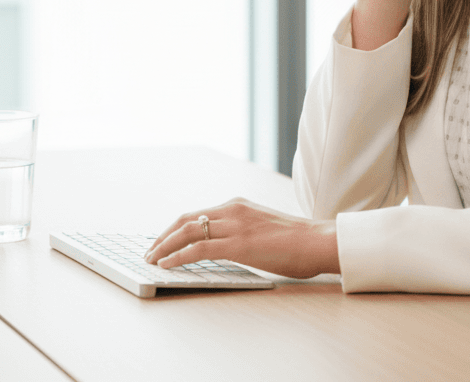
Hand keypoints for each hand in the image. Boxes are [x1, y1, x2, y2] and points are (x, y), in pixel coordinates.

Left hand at [144, 198, 338, 280]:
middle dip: (164, 236)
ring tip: (152, 259)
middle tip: (150, 250)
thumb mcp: (265, 230)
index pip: (198, 214)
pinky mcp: (238, 243)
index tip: (163, 240)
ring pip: (188, 231)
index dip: (176, 228)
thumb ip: (244, 233)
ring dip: (164, 246)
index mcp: (240, 205)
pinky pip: (198, 248)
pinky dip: (178, 255)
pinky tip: (167, 264)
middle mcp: (234, 209)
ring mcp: (235, 225)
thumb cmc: (299, 242)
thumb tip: (228, 249)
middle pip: (187, 219)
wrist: (319, 241)